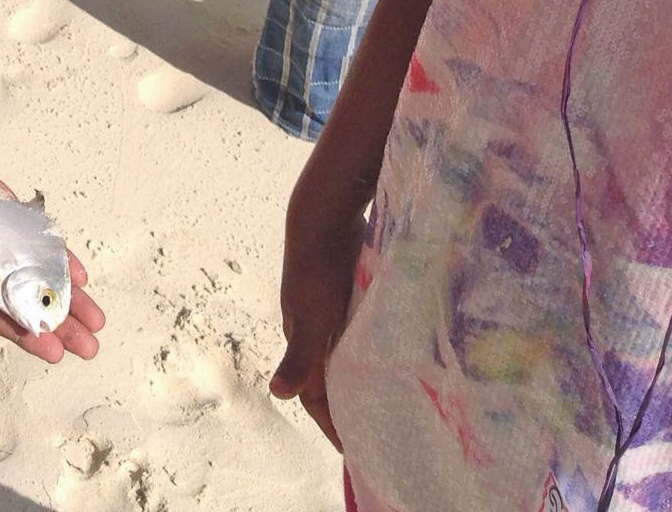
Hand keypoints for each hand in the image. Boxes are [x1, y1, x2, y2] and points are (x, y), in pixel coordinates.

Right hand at [0, 136, 102, 363]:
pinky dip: (54, 249)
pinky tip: (79, 272)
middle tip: (89, 346)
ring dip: (63, 292)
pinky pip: (30, 231)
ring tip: (97, 319)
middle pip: (17, 297)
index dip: (15, 327)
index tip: (49, 349)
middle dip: (53, 321)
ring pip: (31, 268)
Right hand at [269, 207, 365, 449]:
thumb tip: (278, 394)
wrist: (322, 217)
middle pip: (331, 380)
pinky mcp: (348, 295)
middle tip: (375, 436)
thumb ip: (300, 355)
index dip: (332, 426)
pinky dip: (371, 353)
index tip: (353, 455)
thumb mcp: (311, 315)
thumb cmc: (316, 269)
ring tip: (388, 404)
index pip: (316, 396)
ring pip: (346, 358)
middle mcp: (315, 331)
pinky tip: (393, 356)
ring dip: (361, 381)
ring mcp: (331, 312)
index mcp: (304, 341)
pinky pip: (360, 335)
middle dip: (347, 408)